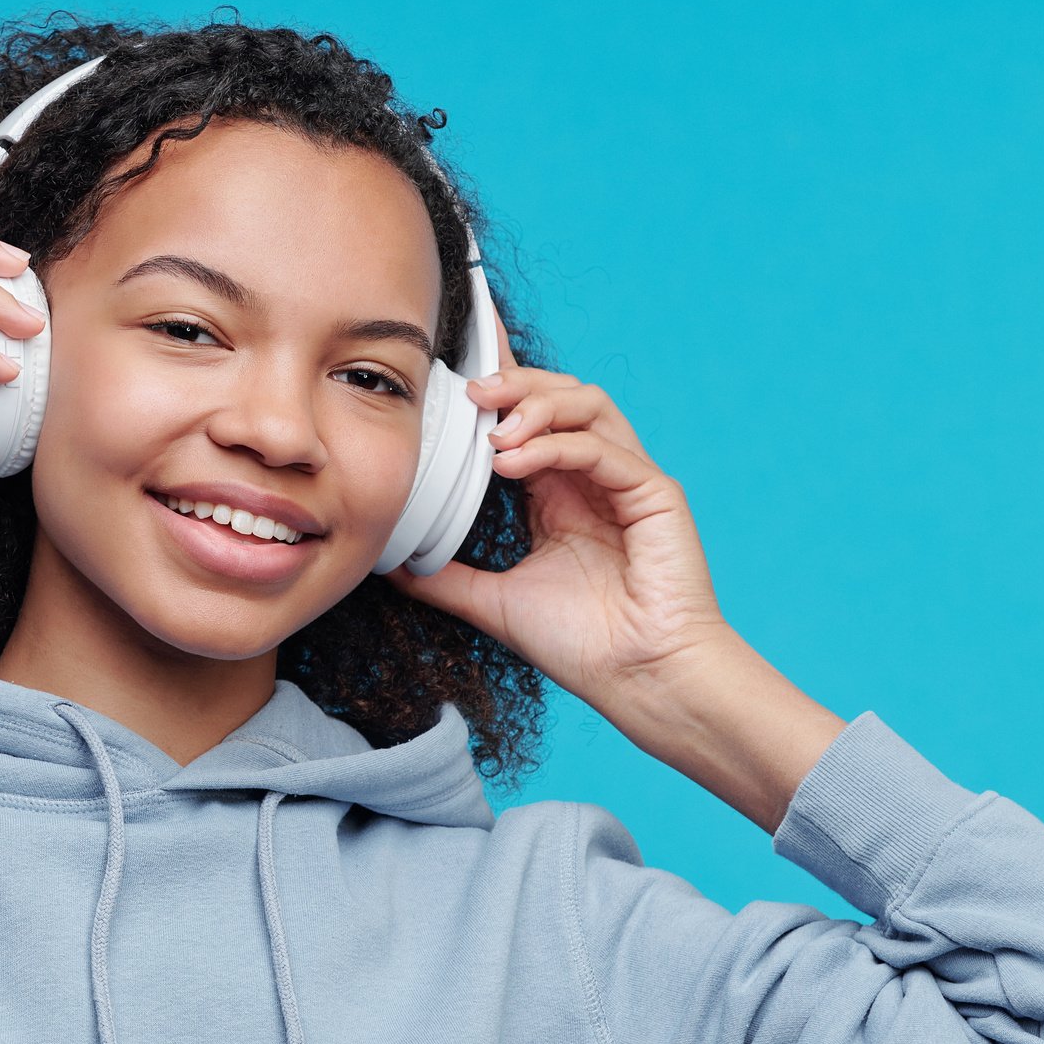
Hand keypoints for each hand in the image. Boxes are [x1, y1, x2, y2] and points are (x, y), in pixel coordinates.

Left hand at [383, 309, 733, 707]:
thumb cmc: (581, 646)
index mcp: (559, 492)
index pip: (529, 419)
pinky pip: (603, 449)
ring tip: (493, 430)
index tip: (458, 361)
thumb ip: (444, 579)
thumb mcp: (492, 603)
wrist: (640, 681)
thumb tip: (388, 567)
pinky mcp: (655, 494)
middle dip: (513, 384)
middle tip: (468, 393)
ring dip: (535, 406)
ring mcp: (628, 480)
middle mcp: (595, 477)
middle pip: (559, 396)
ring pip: (587, 405)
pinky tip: (514, 462)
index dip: (500, 383)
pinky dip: (556, 445)